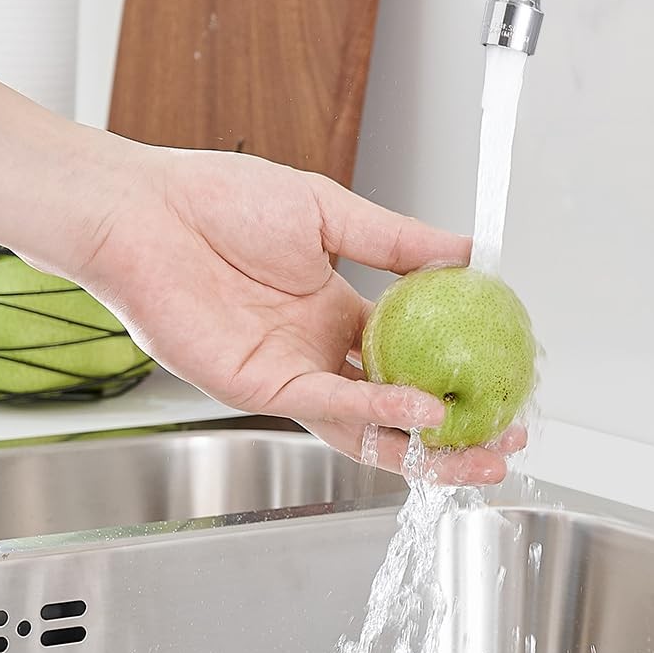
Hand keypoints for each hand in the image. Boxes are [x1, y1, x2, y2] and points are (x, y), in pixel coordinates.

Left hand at [61, 145, 523, 485]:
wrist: (146, 209)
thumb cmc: (217, 200)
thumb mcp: (330, 211)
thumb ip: (398, 240)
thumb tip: (469, 249)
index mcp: (337, 313)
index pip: (411, 358)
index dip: (459, 374)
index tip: (506, 378)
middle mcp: (318, 353)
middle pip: (397, 410)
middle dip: (455, 434)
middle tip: (507, 439)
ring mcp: (290, 375)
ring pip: (367, 428)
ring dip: (425, 446)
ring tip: (480, 452)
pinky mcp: (259, 386)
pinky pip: (328, 406)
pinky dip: (377, 411)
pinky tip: (421, 410)